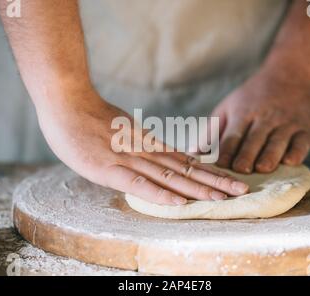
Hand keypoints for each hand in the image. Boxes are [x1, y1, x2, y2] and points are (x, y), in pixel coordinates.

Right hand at [35, 88, 248, 205]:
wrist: (67, 101)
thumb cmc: (89, 117)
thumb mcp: (121, 130)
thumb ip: (138, 144)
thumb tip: (151, 156)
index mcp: (149, 144)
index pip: (185, 161)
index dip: (209, 172)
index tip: (230, 180)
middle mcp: (146, 151)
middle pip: (186, 169)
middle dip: (215, 181)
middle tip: (242, 190)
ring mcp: (129, 159)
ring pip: (170, 176)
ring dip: (198, 189)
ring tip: (223, 198)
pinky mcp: (110, 169)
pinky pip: (139, 184)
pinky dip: (160, 194)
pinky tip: (179, 203)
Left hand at [212, 68, 309, 173]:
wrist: (292, 74)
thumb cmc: (253, 97)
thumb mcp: (229, 107)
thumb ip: (212, 131)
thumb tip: (192, 153)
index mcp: (243, 113)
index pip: (232, 136)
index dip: (225, 152)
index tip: (218, 167)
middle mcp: (265, 118)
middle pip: (253, 140)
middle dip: (246, 155)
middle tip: (239, 171)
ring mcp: (287, 124)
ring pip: (277, 142)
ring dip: (270, 155)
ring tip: (262, 169)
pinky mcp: (307, 130)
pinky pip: (302, 143)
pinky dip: (296, 152)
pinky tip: (290, 161)